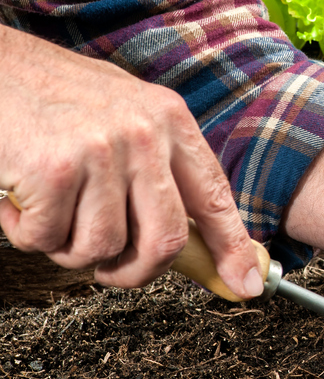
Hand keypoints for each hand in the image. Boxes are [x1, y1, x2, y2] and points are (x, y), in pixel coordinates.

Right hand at [0, 26, 263, 298]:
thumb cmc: (52, 95)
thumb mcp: (125, 114)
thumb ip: (156, 165)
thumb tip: (187, 232)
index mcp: (170, 119)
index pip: (215, 195)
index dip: (233, 246)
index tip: (246, 283)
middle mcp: (145, 135)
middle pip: (166, 239)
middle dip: (135, 271)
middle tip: (108, 269)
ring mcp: (102, 152)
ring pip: (101, 247)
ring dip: (67, 246)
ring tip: (50, 209)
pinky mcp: (55, 170)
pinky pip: (46, 239)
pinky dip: (25, 231)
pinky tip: (18, 196)